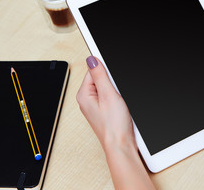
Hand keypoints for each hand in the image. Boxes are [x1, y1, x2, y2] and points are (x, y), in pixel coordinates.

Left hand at [76, 56, 155, 189]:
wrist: (120, 145)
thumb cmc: (113, 125)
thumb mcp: (108, 95)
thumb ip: (100, 75)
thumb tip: (92, 59)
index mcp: (83, 95)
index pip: (92, 71)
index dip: (105, 72)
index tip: (112, 78)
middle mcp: (87, 100)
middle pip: (100, 79)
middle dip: (112, 83)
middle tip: (116, 95)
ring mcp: (95, 106)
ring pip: (107, 88)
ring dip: (115, 91)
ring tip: (118, 103)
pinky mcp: (103, 111)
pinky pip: (110, 97)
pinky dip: (117, 98)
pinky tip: (120, 106)